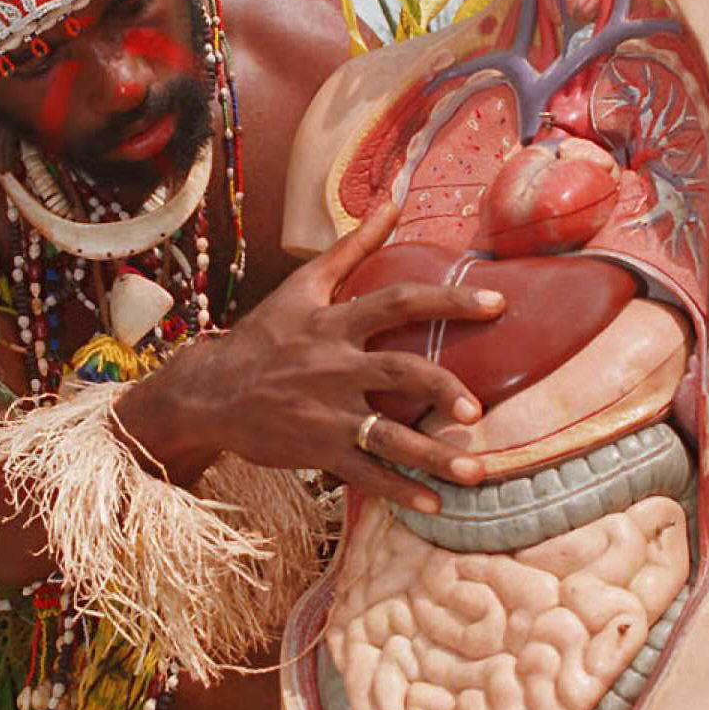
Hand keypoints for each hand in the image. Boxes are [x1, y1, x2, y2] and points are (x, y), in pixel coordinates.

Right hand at [192, 201, 504, 513]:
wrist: (210, 393)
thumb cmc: (264, 335)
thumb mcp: (302, 286)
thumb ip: (353, 247)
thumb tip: (392, 203)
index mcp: (333, 322)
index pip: (398, 303)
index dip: (449, 301)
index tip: (498, 304)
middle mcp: (334, 366)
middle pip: (398, 372)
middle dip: (441, 389)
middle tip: (477, 409)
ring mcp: (326, 413)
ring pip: (388, 436)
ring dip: (433, 457)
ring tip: (475, 473)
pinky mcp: (318, 451)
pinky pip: (365, 475)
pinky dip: (400, 492)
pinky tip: (434, 506)